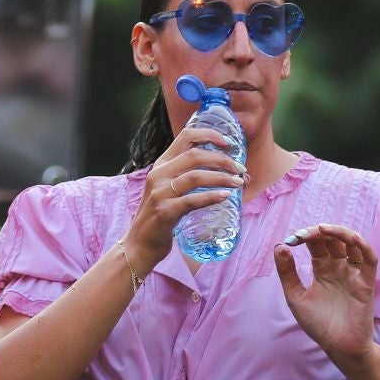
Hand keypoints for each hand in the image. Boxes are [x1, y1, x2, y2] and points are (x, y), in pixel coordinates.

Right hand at [122, 125, 246, 269]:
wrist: (139, 244)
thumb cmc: (160, 217)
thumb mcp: (167, 189)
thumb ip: (186, 176)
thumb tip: (226, 171)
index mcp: (161, 165)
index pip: (185, 137)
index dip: (210, 135)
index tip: (229, 143)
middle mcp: (158, 175)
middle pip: (195, 155)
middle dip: (223, 160)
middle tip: (241, 169)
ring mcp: (159, 193)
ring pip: (195, 176)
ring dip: (221, 178)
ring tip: (238, 183)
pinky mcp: (164, 212)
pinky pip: (192, 200)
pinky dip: (211, 197)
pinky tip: (226, 197)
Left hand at [275, 223, 378, 371]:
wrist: (338, 346)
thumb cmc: (318, 323)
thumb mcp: (296, 296)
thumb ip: (287, 272)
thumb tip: (279, 245)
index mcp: (322, 269)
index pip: (316, 244)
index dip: (304, 237)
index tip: (290, 240)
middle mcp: (339, 267)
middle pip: (333, 239)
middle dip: (318, 232)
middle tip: (302, 235)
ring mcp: (353, 273)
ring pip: (352, 243)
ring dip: (340, 232)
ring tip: (322, 229)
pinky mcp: (366, 282)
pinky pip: (369, 260)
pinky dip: (363, 246)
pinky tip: (351, 239)